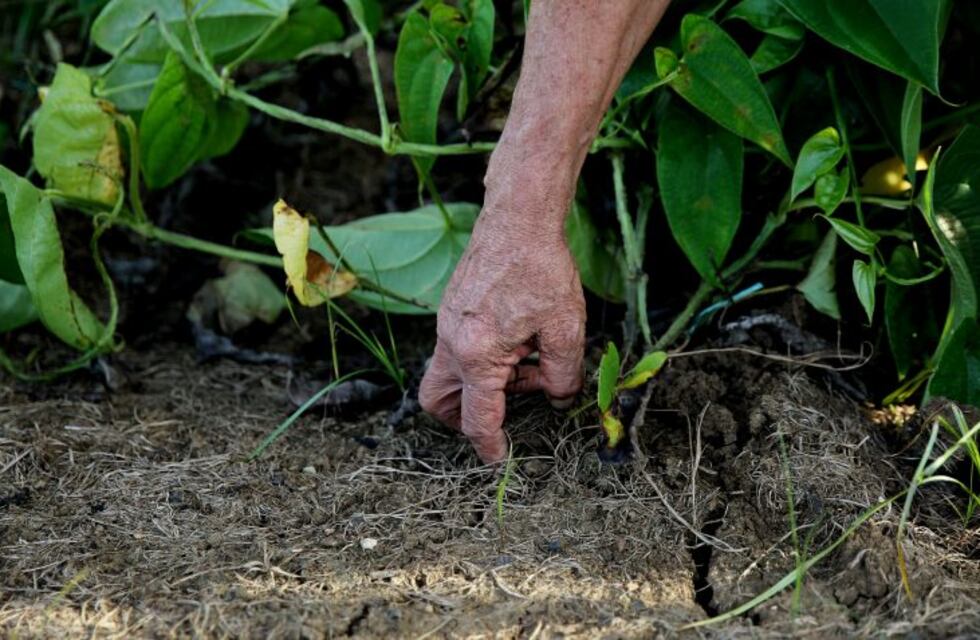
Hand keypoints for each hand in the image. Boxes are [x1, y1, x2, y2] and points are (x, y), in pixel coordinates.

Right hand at [419, 210, 585, 463]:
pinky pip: (458, 348)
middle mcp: (451, 342)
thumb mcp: (565, 329)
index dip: (489, 445)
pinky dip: (483, 358)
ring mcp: (446, 324)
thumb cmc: (541, 268)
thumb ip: (562, 375)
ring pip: (449, 373)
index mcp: (476, 354)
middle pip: (437, 401)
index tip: (498, 459)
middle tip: (501, 413)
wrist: (518, 218)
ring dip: (483, 383)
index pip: (476, 418)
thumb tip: (560, 400)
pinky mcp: (452, 309)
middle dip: (462, 417)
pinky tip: (520, 339)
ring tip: (527, 364)